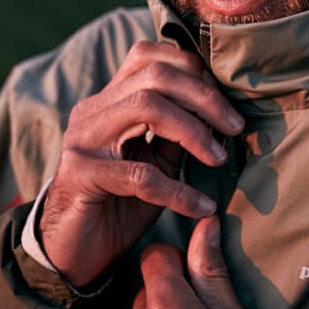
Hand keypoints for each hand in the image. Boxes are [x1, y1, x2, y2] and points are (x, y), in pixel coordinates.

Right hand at [40, 41, 243, 288]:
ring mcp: (83, 139)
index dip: (193, 70)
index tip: (225, 105)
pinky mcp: (80, 174)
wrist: (72, 252)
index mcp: (109, 101)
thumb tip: (220, 114)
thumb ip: (177, 135)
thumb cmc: (118, 206)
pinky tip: (201, 208)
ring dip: (193, 131)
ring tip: (218, 158)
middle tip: (235, 127)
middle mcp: (92, 111)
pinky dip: (179, 191)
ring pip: (146, 107)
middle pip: (154, 75)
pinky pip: (141, 174)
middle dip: (203, 97)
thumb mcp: (155, 164)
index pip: (148, 56)